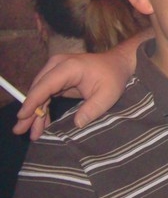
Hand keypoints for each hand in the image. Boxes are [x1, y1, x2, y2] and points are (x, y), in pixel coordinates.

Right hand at [14, 31, 146, 138]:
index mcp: (69, 67)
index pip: (45, 85)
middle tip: (20, 130)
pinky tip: (40, 124)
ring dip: (34, 113)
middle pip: (38, 89)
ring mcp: (55, 70)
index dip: (33, 101)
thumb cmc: (113, 77)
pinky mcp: (57, 77)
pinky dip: (42, 108)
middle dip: (29, 111)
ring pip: (39, 93)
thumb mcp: (108, 94)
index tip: (23, 116)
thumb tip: (77, 124)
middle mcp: (57, 65)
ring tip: (31, 133)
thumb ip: (92, 109)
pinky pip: (46, 94)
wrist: (118, 64)